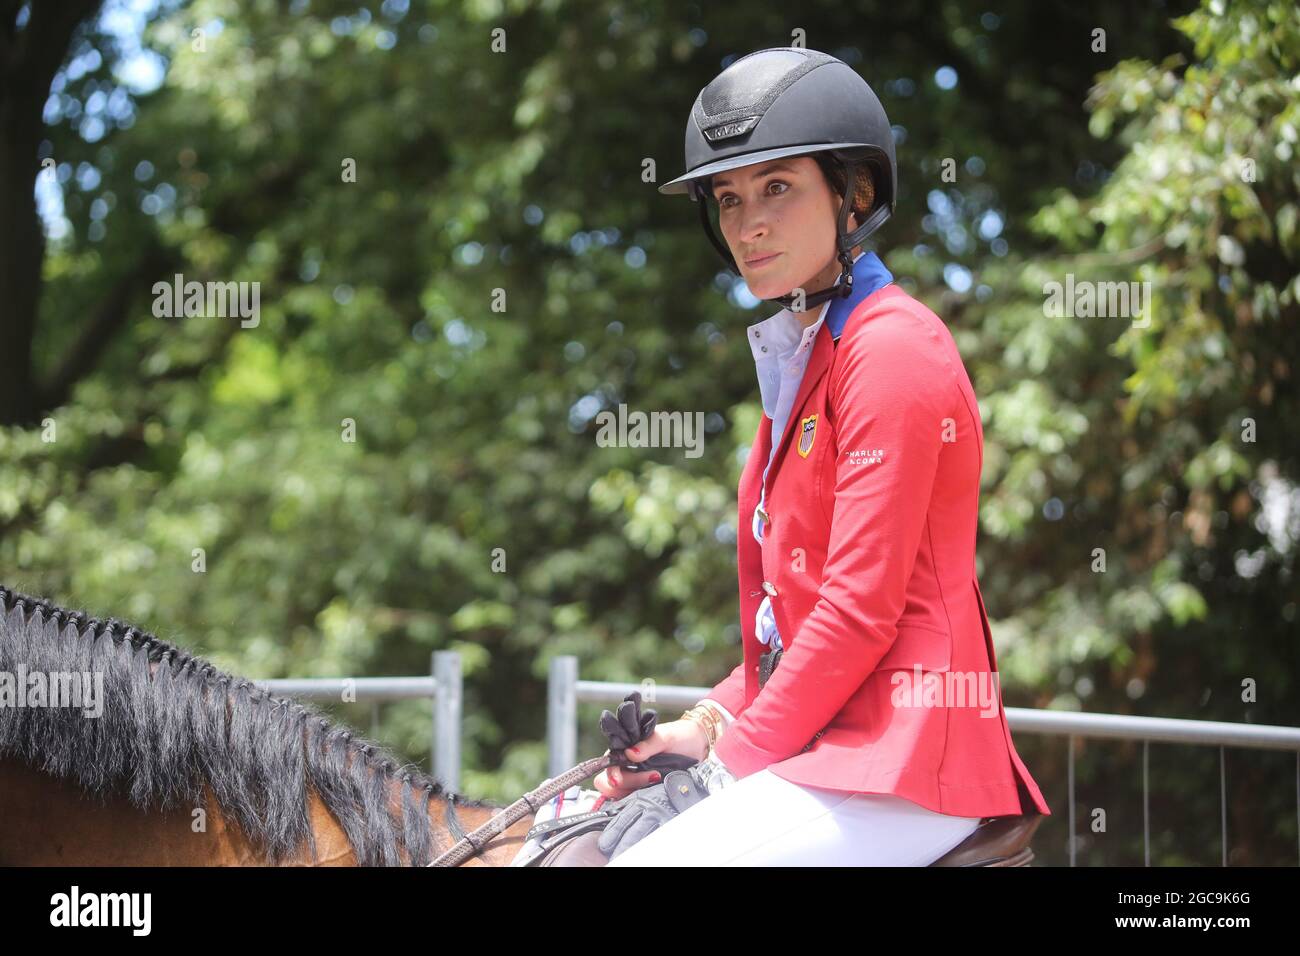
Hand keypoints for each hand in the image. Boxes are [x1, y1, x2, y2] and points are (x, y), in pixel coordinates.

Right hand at [595, 748, 734, 859]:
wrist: (697, 745)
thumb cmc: (678, 736)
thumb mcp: (664, 736)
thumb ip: (647, 744)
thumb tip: (630, 754)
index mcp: (625, 749)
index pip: (608, 764)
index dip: (611, 774)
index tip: (618, 780)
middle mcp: (626, 765)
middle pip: (610, 783)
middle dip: (628, 782)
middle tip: (652, 775)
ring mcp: (635, 779)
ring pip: (621, 794)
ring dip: (635, 790)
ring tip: (657, 778)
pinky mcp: (645, 790)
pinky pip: (635, 799)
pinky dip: (641, 799)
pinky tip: (655, 790)